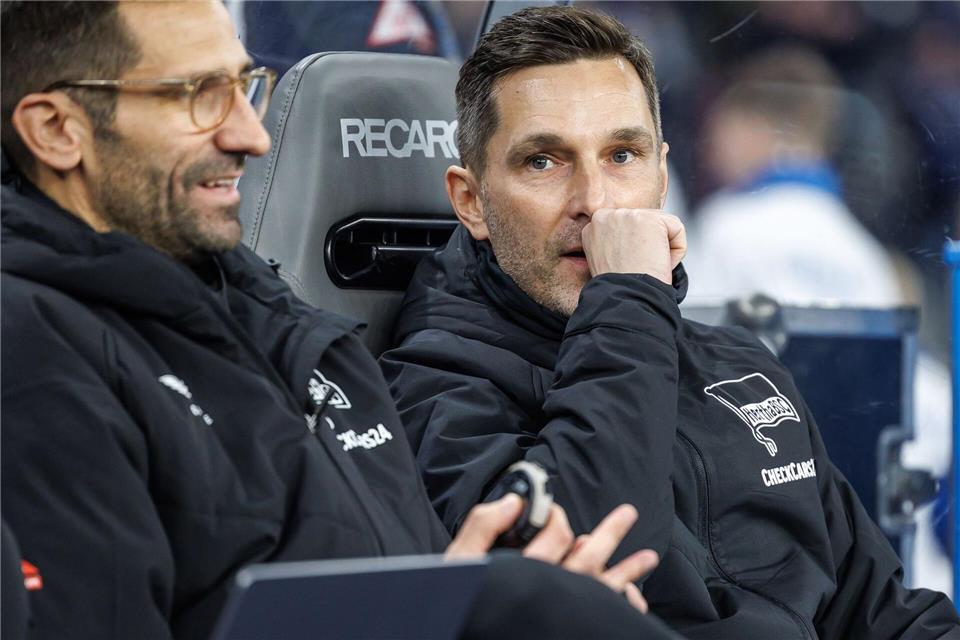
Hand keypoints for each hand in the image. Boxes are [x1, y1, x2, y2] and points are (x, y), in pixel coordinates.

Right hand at [446, 497, 658, 613]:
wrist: (469, 631)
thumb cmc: (463, 604)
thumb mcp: (462, 561)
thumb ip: (483, 527)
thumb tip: (513, 501)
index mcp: (527, 570)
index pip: (556, 533)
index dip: (558, 515)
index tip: (553, 511)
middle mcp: (554, 590)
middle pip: (590, 556)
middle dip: (611, 532)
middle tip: (628, 513)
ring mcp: (567, 611)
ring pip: (605, 586)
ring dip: (629, 570)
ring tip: (649, 557)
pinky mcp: (574, 626)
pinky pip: (608, 612)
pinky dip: (623, 603)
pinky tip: (634, 598)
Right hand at [581, 208, 685, 284]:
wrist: (624, 298)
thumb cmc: (618, 288)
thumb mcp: (607, 259)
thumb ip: (617, 240)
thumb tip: (637, 237)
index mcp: (594, 227)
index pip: (629, 226)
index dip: (636, 250)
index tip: (628, 266)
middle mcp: (605, 216)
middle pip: (646, 221)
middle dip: (649, 246)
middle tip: (637, 266)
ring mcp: (626, 215)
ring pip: (663, 225)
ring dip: (662, 248)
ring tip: (645, 264)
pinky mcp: (649, 219)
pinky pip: (677, 229)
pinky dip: (677, 251)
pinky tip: (657, 262)